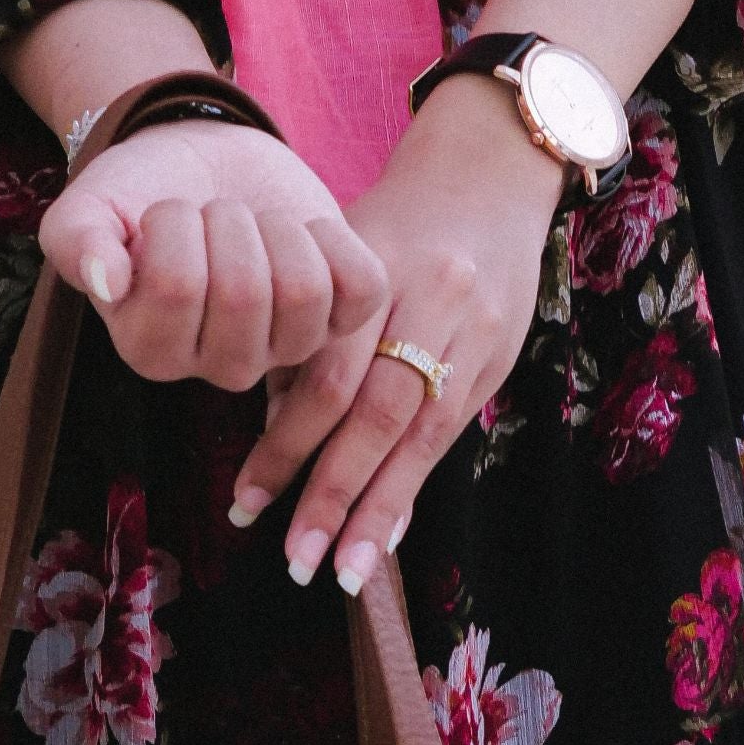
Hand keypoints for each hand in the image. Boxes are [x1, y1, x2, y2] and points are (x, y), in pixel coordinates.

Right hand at [40, 120, 388, 390]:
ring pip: (304, 291)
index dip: (172, 225)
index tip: (163, 214)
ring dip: (279, 227)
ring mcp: (285, 350)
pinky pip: (361, 287)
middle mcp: (221, 367)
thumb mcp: (89, 207)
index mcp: (151, 351)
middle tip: (214, 213)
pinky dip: (335, 238)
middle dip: (228, 220)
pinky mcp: (340, 319)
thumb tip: (107, 279)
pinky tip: (303, 231)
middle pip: (243, 292)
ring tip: (256, 221)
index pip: (174, 286)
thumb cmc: (140, 194)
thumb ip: (77, 242)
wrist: (202, 165)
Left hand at [228, 77, 566, 590]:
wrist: (489, 175)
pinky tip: (386, 538)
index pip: (323, 375)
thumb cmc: (395, 227)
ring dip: (377, 511)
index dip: (284, 446)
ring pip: (417, 436)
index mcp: (372, 273)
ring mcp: (473, 332)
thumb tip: (277, 434)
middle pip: (372, 413)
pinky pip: (447, 438)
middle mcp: (429, 302)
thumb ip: (310, 340)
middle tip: (295, 558)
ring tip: (343, 570)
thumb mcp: (341, 261)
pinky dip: (412, 490)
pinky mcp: (497, 360)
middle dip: (331, 493)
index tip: (247, 503)